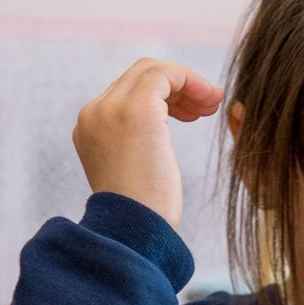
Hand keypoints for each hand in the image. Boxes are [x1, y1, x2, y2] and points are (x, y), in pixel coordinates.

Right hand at [72, 59, 224, 227]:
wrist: (136, 233)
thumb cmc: (144, 216)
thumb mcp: (133, 173)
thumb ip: (135, 147)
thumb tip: (154, 138)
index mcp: (90, 128)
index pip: (127, 91)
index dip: (165, 97)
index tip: (192, 115)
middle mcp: (94, 113)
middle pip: (139, 76)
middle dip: (178, 87)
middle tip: (206, 108)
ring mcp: (111, 109)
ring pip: (153, 71)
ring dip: (189, 84)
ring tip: (213, 106)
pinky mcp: (136, 110)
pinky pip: (166, 74)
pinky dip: (192, 81)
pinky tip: (211, 102)